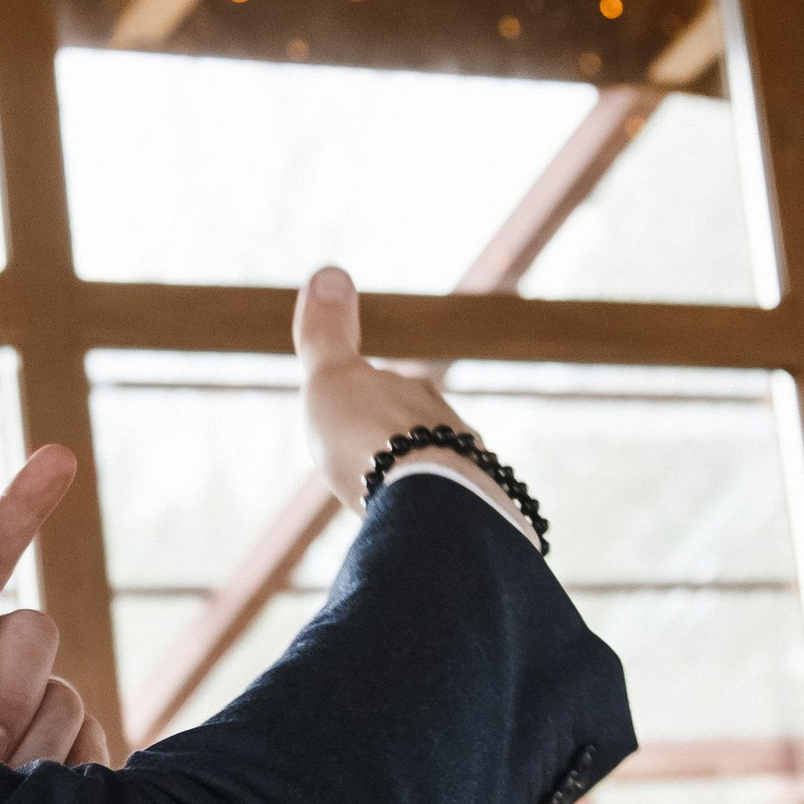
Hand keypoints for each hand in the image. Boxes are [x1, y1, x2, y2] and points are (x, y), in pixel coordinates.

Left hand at [0, 446, 110, 767]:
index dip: (21, 506)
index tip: (56, 458)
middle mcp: (9, 661)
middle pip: (37, 632)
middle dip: (14, 684)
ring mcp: (50, 704)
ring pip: (66, 703)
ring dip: (32, 749)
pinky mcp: (83, 751)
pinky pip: (94, 751)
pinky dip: (66, 776)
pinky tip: (38, 800)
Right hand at [293, 264, 522, 532]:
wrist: (426, 502)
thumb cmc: (369, 439)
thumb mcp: (332, 379)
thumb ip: (328, 332)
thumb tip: (329, 270)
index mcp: (412, 392)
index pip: (390, 388)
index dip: (367, 403)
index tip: (348, 422)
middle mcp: (447, 426)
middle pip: (417, 430)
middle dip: (396, 443)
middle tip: (367, 468)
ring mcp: (466, 472)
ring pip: (438, 471)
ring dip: (417, 483)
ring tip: (393, 509)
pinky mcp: (475, 515)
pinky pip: (450, 510)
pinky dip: (432, 515)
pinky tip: (418, 532)